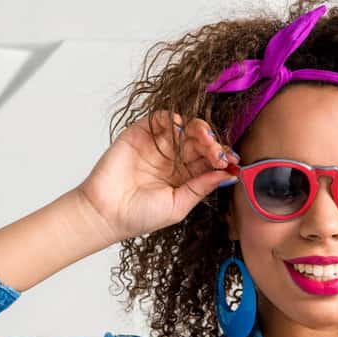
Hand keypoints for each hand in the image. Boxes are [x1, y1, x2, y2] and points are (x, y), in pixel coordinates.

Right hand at [75, 110, 239, 239]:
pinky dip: (174, 120)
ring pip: (186, 128)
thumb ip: (201, 187)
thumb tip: (228, 174)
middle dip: (214, 144)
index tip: (231, 163)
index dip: (222, 158)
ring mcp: (158, 145)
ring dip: (200, 130)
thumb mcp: (179, 205)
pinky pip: (162, 119)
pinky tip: (182, 130)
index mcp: (186, 176)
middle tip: (219, 153)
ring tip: (206, 141)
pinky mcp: (141, 134)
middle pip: (201, 142)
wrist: (107, 213)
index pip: (209, 160)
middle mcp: (174, 159)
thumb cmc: (140, 216)